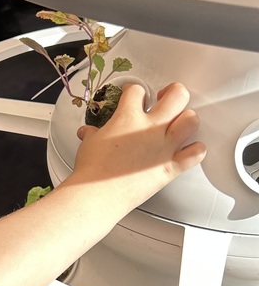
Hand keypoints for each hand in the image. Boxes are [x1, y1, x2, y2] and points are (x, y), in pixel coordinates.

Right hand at [73, 82, 205, 206]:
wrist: (97, 196)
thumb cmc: (91, 172)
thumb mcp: (89, 144)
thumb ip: (93, 134)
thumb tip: (89, 132)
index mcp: (128, 118)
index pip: (137, 91)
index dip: (133, 90)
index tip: (132, 94)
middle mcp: (150, 129)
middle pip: (177, 95)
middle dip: (172, 92)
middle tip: (165, 98)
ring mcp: (163, 148)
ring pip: (191, 120)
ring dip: (187, 118)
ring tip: (178, 122)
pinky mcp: (170, 168)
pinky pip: (196, 154)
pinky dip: (195, 150)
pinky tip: (187, 149)